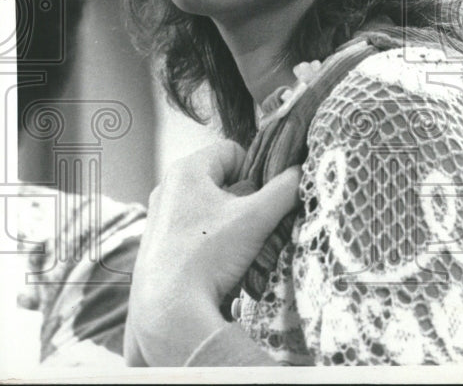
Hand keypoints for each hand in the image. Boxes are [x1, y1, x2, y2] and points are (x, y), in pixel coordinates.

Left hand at [124, 140, 300, 365]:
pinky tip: (220, 262)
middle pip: (223, 180)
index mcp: (186, 170)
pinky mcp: (158, 245)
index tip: (265, 196)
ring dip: (232, 221)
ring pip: (211, 206)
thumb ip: (286, 189)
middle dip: (245, 198)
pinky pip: (196, 229)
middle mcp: (168, 187)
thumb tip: (303, 172)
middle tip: (257, 223)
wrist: (169, 311)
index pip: (233, 151)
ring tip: (240, 246)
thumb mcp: (257, 217)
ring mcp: (160, 217)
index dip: (256, 169)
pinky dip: (213, 240)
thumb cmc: (209, 254)